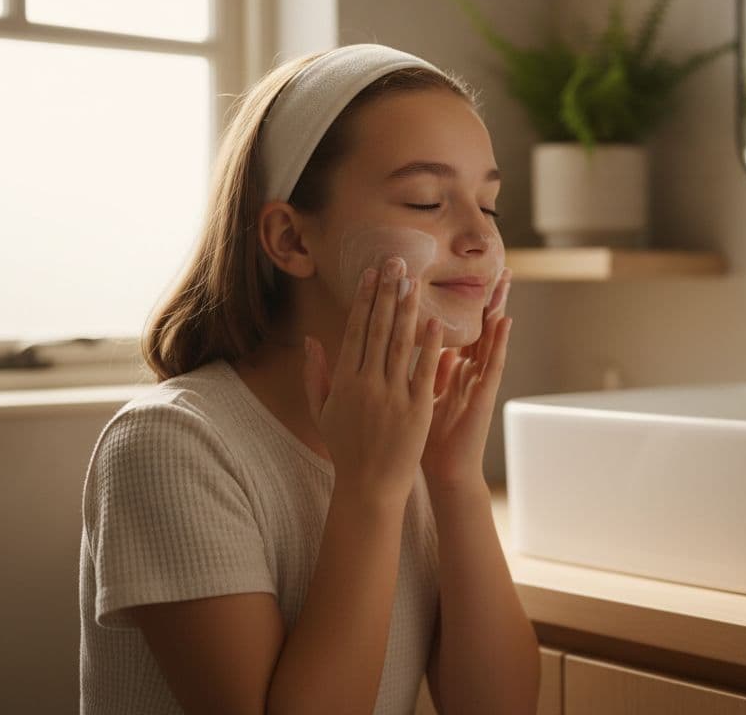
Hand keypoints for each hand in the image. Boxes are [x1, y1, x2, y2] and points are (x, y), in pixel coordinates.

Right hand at [302, 256, 444, 507]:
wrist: (370, 485)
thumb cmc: (345, 448)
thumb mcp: (321, 411)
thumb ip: (315, 374)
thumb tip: (311, 339)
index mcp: (344, 381)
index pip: (355, 331)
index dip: (365, 300)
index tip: (372, 274)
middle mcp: (367, 383)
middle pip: (378, 329)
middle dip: (387, 292)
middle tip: (396, 261)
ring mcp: (392, 395)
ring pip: (400, 343)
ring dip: (406, 309)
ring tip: (413, 281)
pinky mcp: (416, 408)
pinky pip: (424, 370)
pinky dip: (429, 345)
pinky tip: (434, 321)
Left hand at [422, 268, 512, 486]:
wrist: (444, 473)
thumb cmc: (427, 440)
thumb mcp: (418, 397)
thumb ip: (420, 370)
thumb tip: (412, 344)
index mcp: (452, 370)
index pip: (457, 327)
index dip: (461, 302)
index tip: (466, 274)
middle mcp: (469, 371)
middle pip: (480, 326)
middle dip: (487, 297)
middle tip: (498, 266)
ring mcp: (479, 381)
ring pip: (490, 337)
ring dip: (498, 308)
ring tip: (505, 280)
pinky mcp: (484, 395)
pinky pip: (494, 364)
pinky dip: (500, 342)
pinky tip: (505, 320)